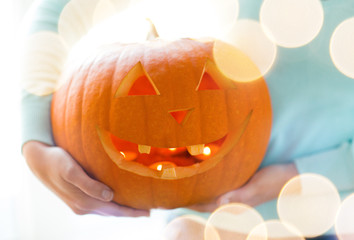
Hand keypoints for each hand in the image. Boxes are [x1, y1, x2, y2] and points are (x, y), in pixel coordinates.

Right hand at [23, 141, 148, 216]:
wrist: (37, 160)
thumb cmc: (57, 161)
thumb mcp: (71, 170)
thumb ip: (89, 185)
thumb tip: (110, 197)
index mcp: (83, 202)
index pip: (114, 210)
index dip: (131, 212)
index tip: (148, 213)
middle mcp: (82, 206)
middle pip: (112, 212)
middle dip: (129, 213)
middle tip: (148, 211)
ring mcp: (79, 204)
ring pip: (106, 210)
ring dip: (121, 210)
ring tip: (136, 206)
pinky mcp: (76, 198)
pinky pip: (99, 205)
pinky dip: (111, 204)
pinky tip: (116, 198)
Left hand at [188, 163, 298, 211]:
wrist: (292, 176)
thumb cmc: (275, 181)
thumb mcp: (257, 186)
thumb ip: (239, 194)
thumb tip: (220, 202)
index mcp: (236, 202)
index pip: (209, 205)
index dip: (193, 204)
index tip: (177, 200)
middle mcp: (235, 199)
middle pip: (209, 201)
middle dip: (193, 198)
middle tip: (176, 191)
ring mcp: (238, 192)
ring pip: (214, 193)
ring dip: (201, 191)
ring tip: (187, 185)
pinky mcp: (242, 184)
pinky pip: (223, 186)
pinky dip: (212, 184)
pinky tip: (207, 177)